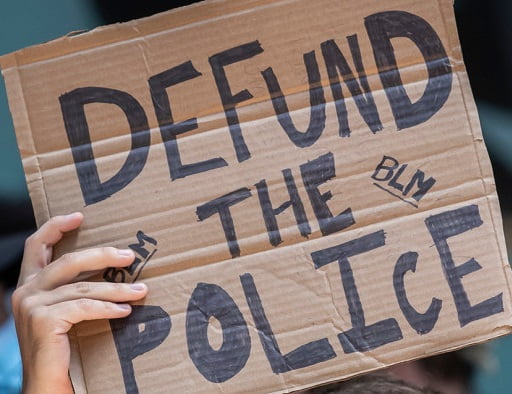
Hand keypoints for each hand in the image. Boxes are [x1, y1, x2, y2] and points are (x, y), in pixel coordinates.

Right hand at [12, 213, 148, 393]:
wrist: (44, 384)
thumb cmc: (58, 348)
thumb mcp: (61, 311)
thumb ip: (72, 289)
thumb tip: (110, 268)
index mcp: (27, 285)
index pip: (35, 245)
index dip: (56, 226)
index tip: (80, 216)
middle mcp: (25, 291)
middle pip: (68, 260)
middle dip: (102, 255)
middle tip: (130, 255)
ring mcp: (32, 305)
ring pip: (83, 287)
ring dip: (117, 288)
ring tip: (141, 290)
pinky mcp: (44, 321)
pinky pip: (85, 307)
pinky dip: (109, 308)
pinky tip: (126, 310)